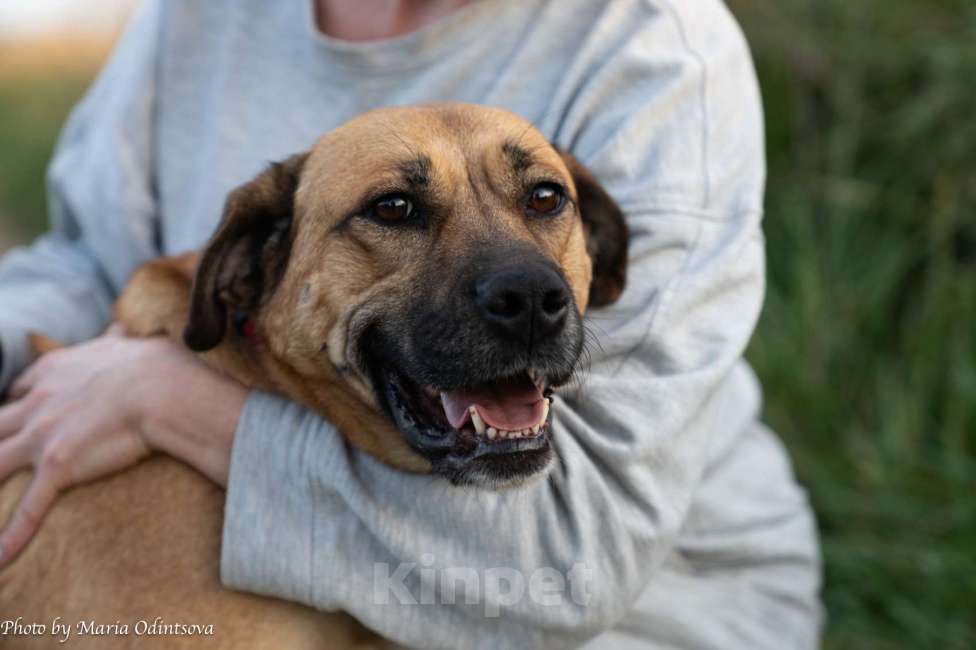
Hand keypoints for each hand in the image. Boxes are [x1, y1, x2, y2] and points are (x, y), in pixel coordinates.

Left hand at [0, 328, 246, 567]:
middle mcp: (39, 402)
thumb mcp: (125, 344)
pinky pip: (28, 507)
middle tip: (3, 451)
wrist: (164, 388)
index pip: (22, 389)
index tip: (24, 415)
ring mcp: (43, 435)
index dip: (19, 404)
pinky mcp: (58, 466)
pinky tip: (0, 561)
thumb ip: (114, 341)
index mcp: (55, 371)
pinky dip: (11, 537)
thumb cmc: (155, 365)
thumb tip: (119, 331)